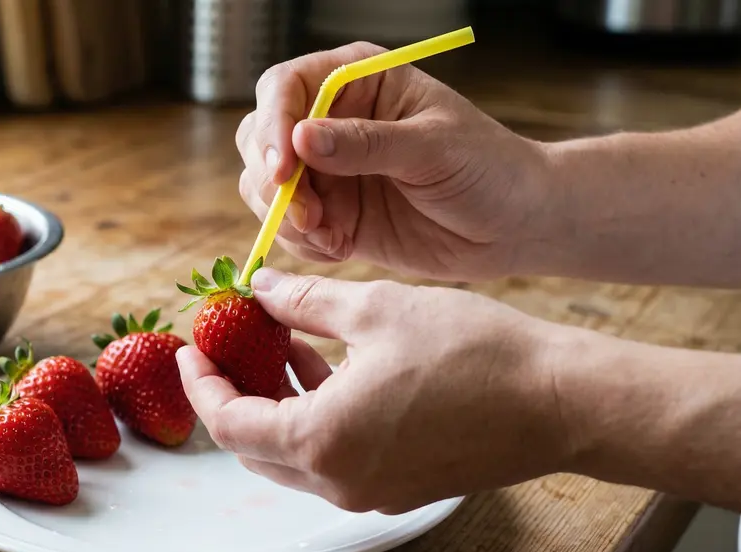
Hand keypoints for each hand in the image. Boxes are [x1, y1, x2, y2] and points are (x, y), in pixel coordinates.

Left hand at [176, 268, 567, 513]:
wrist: (563, 401)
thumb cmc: (476, 351)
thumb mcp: (377, 309)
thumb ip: (305, 302)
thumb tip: (259, 289)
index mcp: (321, 441)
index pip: (229, 422)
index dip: (201, 384)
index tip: (192, 347)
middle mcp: (339, 482)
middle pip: (254, 448)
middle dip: (233, 396)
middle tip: (228, 348)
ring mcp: (371, 494)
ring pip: (295, 455)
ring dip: (277, 404)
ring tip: (280, 344)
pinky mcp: (401, 490)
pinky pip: (335, 459)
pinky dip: (317, 419)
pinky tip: (329, 366)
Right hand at [238, 43, 555, 281]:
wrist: (514, 226)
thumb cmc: (488, 168)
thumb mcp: (432, 148)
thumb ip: (366, 143)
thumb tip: (301, 139)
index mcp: (356, 81)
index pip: (285, 88)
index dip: (273, 125)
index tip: (284, 169)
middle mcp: (331, 121)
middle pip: (259, 137)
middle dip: (271, 179)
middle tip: (307, 214)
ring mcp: (327, 170)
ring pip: (263, 187)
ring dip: (285, 216)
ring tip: (330, 235)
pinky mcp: (331, 215)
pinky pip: (288, 229)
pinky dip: (303, 244)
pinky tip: (341, 247)